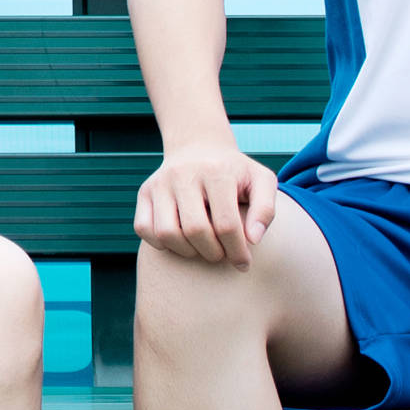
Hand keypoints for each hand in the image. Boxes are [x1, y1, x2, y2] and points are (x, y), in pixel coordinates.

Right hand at [135, 141, 279, 263]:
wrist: (200, 146)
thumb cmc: (235, 172)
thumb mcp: (261, 181)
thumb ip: (265, 209)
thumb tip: (253, 239)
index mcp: (216, 171)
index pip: (226, 224)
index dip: (237, 251)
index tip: (243, 263)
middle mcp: (183, 174)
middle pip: (195, 230)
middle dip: (212, 253)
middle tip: (222, 254)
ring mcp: (160, 182)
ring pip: (166, 233)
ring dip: (186, 251)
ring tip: (202, 248)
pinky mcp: (144, 192)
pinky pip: (144, 229)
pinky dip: (160, 243)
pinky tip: (180, 240)